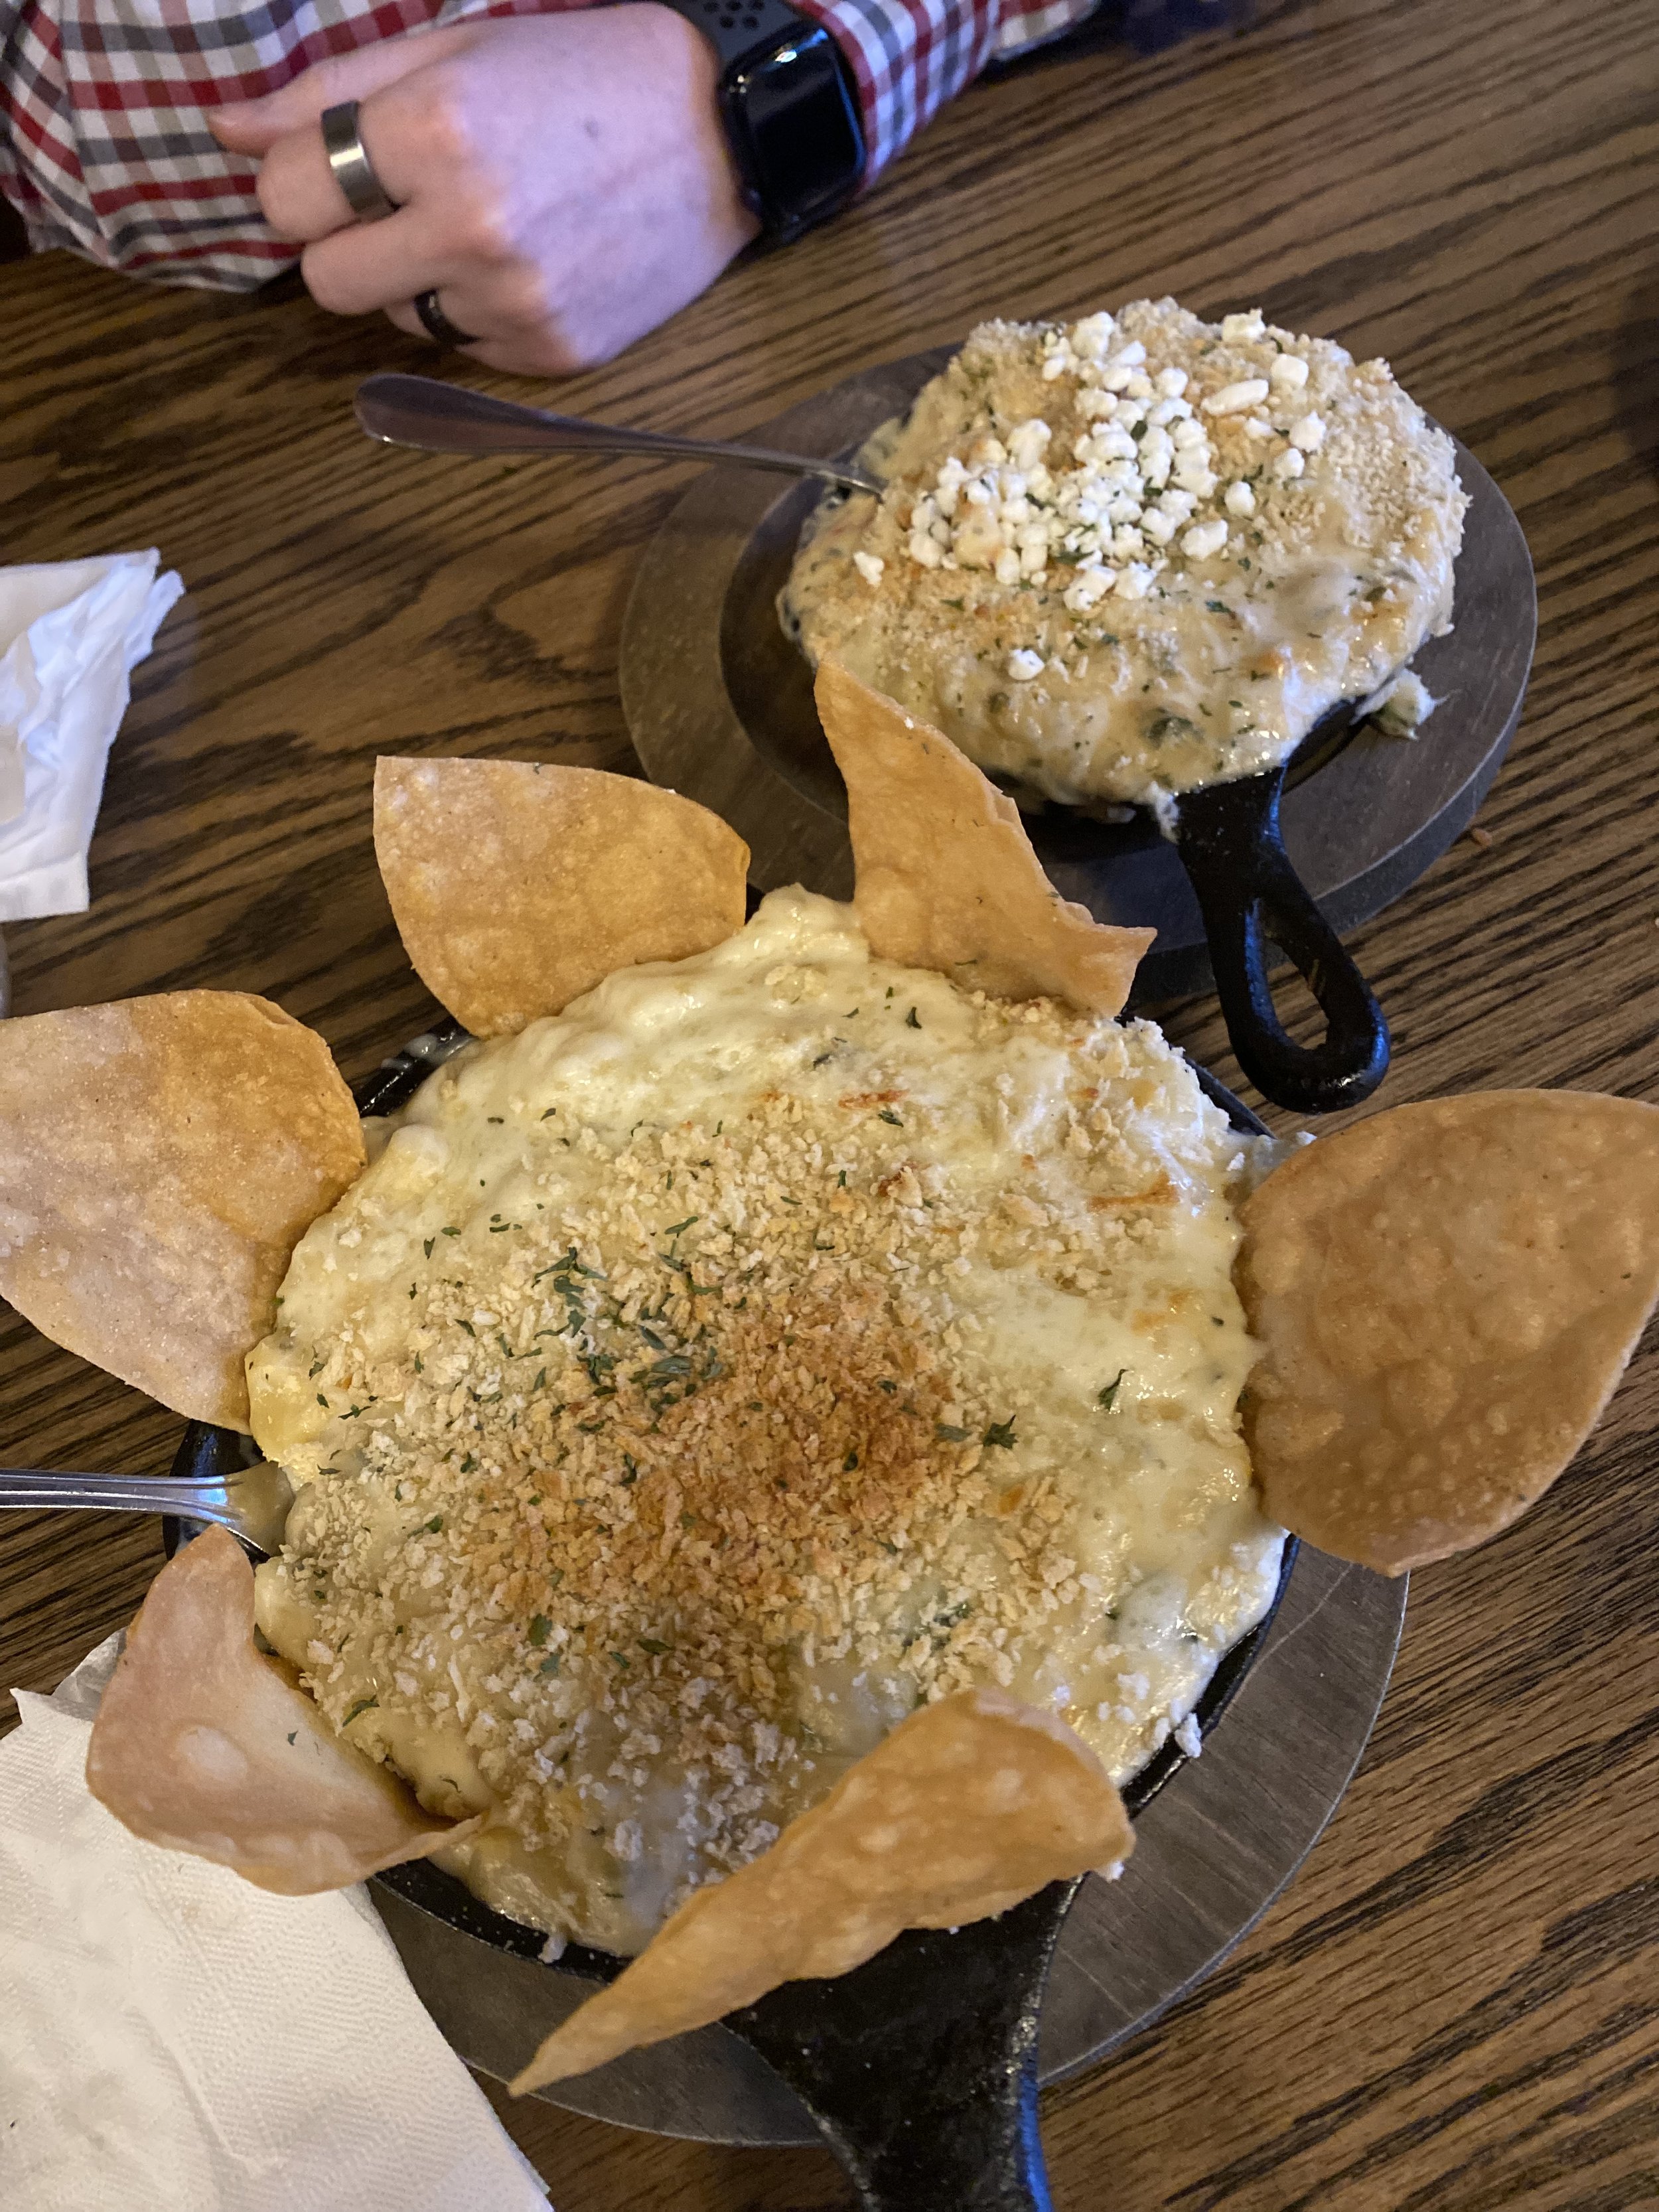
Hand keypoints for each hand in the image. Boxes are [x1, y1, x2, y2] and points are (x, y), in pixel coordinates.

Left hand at [207, 8, 760, 375]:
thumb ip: (327, 92)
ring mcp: (514, 302)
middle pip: (324, 282)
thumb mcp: (448, 48)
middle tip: (405, 203)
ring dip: (418, 279)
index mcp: (433, 134)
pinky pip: (464, 346)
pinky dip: (480, 309)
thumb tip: (224, 131)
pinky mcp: (551, 352)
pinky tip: (534, 259)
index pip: (285, 199)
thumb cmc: (576, 74)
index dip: (303, 181)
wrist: (719, 132)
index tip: (341, 165)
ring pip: (394, 319)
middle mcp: (470, 229)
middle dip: (347, 243)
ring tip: (489, 224)